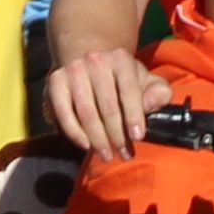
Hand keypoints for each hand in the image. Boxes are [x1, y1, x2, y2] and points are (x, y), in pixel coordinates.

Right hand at [44, 42, 163, 157]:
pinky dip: (74, 132)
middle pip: (107, 106)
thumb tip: (150, 105)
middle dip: (117, 135)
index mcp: (121, 59)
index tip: (138, 138)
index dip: (134, 116)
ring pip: (86, 112)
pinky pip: (63, 113)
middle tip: (123, 154)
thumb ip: (158, 92)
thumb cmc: (122, 79)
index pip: (129, 90)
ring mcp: (73, 70)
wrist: (90, 63)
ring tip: (106, 155)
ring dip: (97, 139)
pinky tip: (85, 145)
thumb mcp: (145, 81)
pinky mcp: (56, 81)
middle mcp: (95, 60)